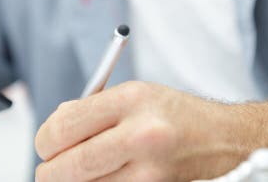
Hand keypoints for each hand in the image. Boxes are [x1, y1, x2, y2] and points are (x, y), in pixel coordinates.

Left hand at [34, 81, 243, 181]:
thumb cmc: (173, 114)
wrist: (222, 139)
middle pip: (66, 167)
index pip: (63, 127)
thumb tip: (51, 131)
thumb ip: (90, 109)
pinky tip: (107, 175)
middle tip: (51, 167)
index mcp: (130, 100)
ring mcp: (148, 171)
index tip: (47, 144)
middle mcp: (140, 135)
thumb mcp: (134, 94)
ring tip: (87, 167)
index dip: (45, 140)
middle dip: (50, 170)